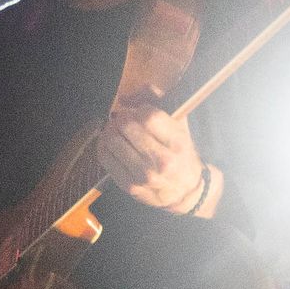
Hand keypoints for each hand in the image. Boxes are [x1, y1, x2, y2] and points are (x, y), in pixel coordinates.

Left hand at [95, 101, 216, 214]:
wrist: (185, 191)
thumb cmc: (181, 153)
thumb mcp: (179, 124)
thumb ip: (157, 100)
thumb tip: (124, 97)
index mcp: (177, 143)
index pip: (149, 115)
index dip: (139, 109)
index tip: (139, 112)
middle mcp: (161, 160)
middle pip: (126, 126)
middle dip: (121, 118)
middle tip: (123, 119)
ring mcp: (143, 175)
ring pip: (112, 140)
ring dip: (110, 130)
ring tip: (116, 130)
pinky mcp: (129, 186)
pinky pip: (105, 157)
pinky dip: (104, 145)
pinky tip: (111, 143)